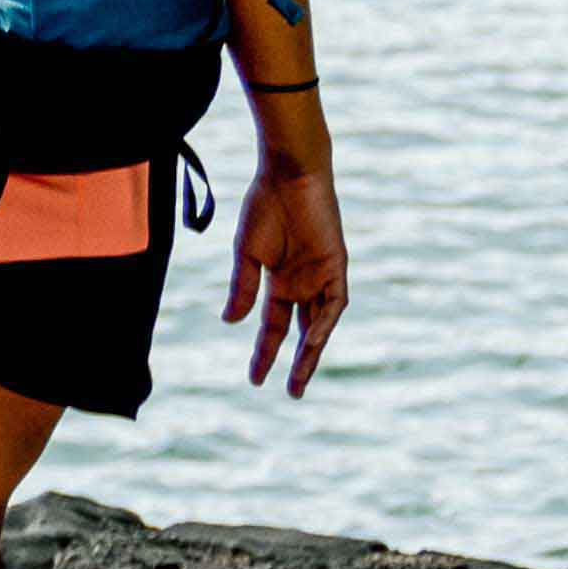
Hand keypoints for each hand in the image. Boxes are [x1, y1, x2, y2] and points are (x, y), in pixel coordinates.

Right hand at [232, 144, 347, 391]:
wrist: (287, 175)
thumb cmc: (264, 207)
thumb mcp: (247, 254)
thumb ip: (243, 289)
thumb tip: (231, 322)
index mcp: (280, 281)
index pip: (274, 326)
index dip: (265, 352)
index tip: (255, 379)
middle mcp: (303, 284)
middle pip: (302, 332)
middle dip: (297, 362)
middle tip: (291, 393)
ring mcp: (321, 276)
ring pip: (320, 324)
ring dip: (312, 351)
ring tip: (300, 378)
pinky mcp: (336, 266)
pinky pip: (334, 302)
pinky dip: (324, 322)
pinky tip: (312, 341)